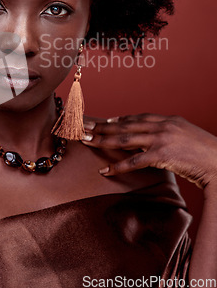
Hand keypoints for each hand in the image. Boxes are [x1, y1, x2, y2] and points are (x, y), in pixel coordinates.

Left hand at [81, 113, 216, 190]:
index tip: (104, 122)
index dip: (119, 120)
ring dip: (102, 140)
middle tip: (84, 127)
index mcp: (168, 119)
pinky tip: (105, 170)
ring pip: (125, 138)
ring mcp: (162, 138)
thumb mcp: (185, 136)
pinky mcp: (162, 154)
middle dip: (102, 127)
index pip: (138, 117)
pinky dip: (118, 165)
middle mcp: (162, 125)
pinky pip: (134, 160)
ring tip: (86, 142)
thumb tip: (152, 141)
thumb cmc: (205, 153)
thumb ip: (168, 134)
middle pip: (125, 125)